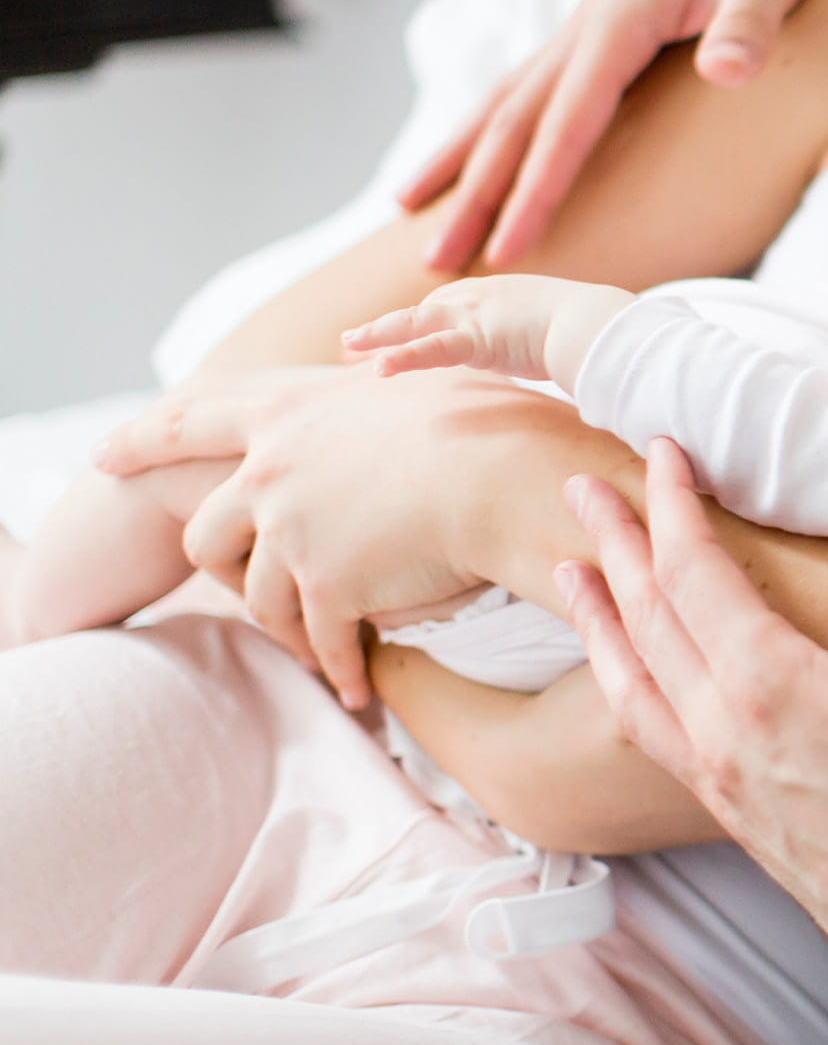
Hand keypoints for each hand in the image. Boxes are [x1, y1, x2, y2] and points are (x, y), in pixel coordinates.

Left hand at [99, 368, 522, 707]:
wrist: (505, 474)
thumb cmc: (485, 418)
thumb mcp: (410, 378)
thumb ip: (369, 378)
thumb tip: (366, 355)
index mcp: (287, 412)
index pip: (190, 422)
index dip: (143, 440)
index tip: (104, 457)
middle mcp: (273, 471)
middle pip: (208, 531)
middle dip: (216, 569)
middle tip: (225, 589)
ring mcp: (294, 531)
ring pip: (259, 596)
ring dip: (286, 630)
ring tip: (315, 651)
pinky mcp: (329, 584)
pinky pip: (321, 638)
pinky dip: (337, 667)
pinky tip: (354, 689)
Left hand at [344, 274, 633, 392]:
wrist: (603, 325)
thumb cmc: (595, 332)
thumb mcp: (562, 334)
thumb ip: (548, 346)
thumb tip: (563, 368)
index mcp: (498, 296)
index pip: (446, 310)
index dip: (415, 326)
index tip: (392, 340)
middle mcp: (480, 297)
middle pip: (421, 314)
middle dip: (385, 330)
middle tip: (352, 346)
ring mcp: (475, 314)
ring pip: (413, 325)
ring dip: (377, 336)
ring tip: (348, 348)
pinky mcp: (478, 337)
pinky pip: (431, 350)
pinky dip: (403, 357)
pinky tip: (378, 369)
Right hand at [402, 0, 827, 271]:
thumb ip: (753, 19)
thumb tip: (729, 71)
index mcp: (621, 20)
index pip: (568, 123)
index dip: (537, 191)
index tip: (508, 253)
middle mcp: (588, 24)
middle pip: (514, 120)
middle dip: (473, 195)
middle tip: (431, 265)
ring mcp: (588, 27)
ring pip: (507, 101)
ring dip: (461, 161)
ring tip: (412, 213)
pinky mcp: (603, 30)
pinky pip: (532, 90)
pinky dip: (494, 129)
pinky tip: (476, 157)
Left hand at [557, 439, 827, 979]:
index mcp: (770, 685)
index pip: (694, 571)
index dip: (672, 504)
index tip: (660, 451)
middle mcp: (723, 731)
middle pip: (645, 618)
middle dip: (615, 544)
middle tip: (582, 488)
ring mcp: (721, 781)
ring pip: (632, 683)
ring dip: (599, 618)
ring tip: (571, 577)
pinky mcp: (735, 818)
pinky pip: (652, 734)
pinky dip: (624, 686)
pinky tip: (632, 682)